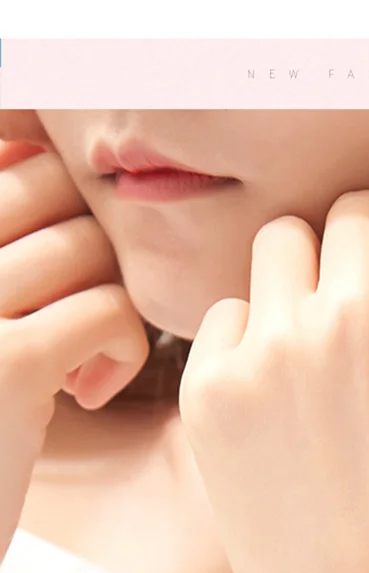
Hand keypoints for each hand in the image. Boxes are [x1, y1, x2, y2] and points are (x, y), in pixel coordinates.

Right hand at [0, 137, 149, 564]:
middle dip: (91, 243)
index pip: (11, 149)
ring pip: (89, 247)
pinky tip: (87, 393)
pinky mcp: (7, 363)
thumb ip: (0, 248)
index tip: (59, 262)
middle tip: (76, 310)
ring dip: (108, 303)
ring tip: (76, 363)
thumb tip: (43, 156)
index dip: (54, 187)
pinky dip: (121, 349)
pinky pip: (109, 310)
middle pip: (56, 184)